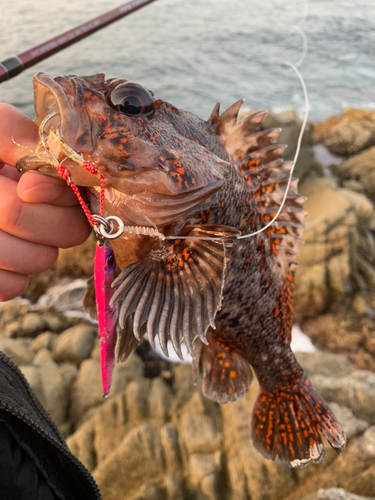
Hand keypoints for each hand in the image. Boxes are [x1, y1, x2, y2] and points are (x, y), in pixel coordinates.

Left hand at [0, 103, 90, 300]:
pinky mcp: (4, 278)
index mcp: (49, 185)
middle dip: (24, 215)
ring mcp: (25, 251)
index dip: (57, 196)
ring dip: (4, 241)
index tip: (24, 184)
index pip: (82, 199)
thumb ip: (17, 135)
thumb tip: (41, 177)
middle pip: (68, 232)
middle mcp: (46, 219)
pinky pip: (12, 286)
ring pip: (39, 260)